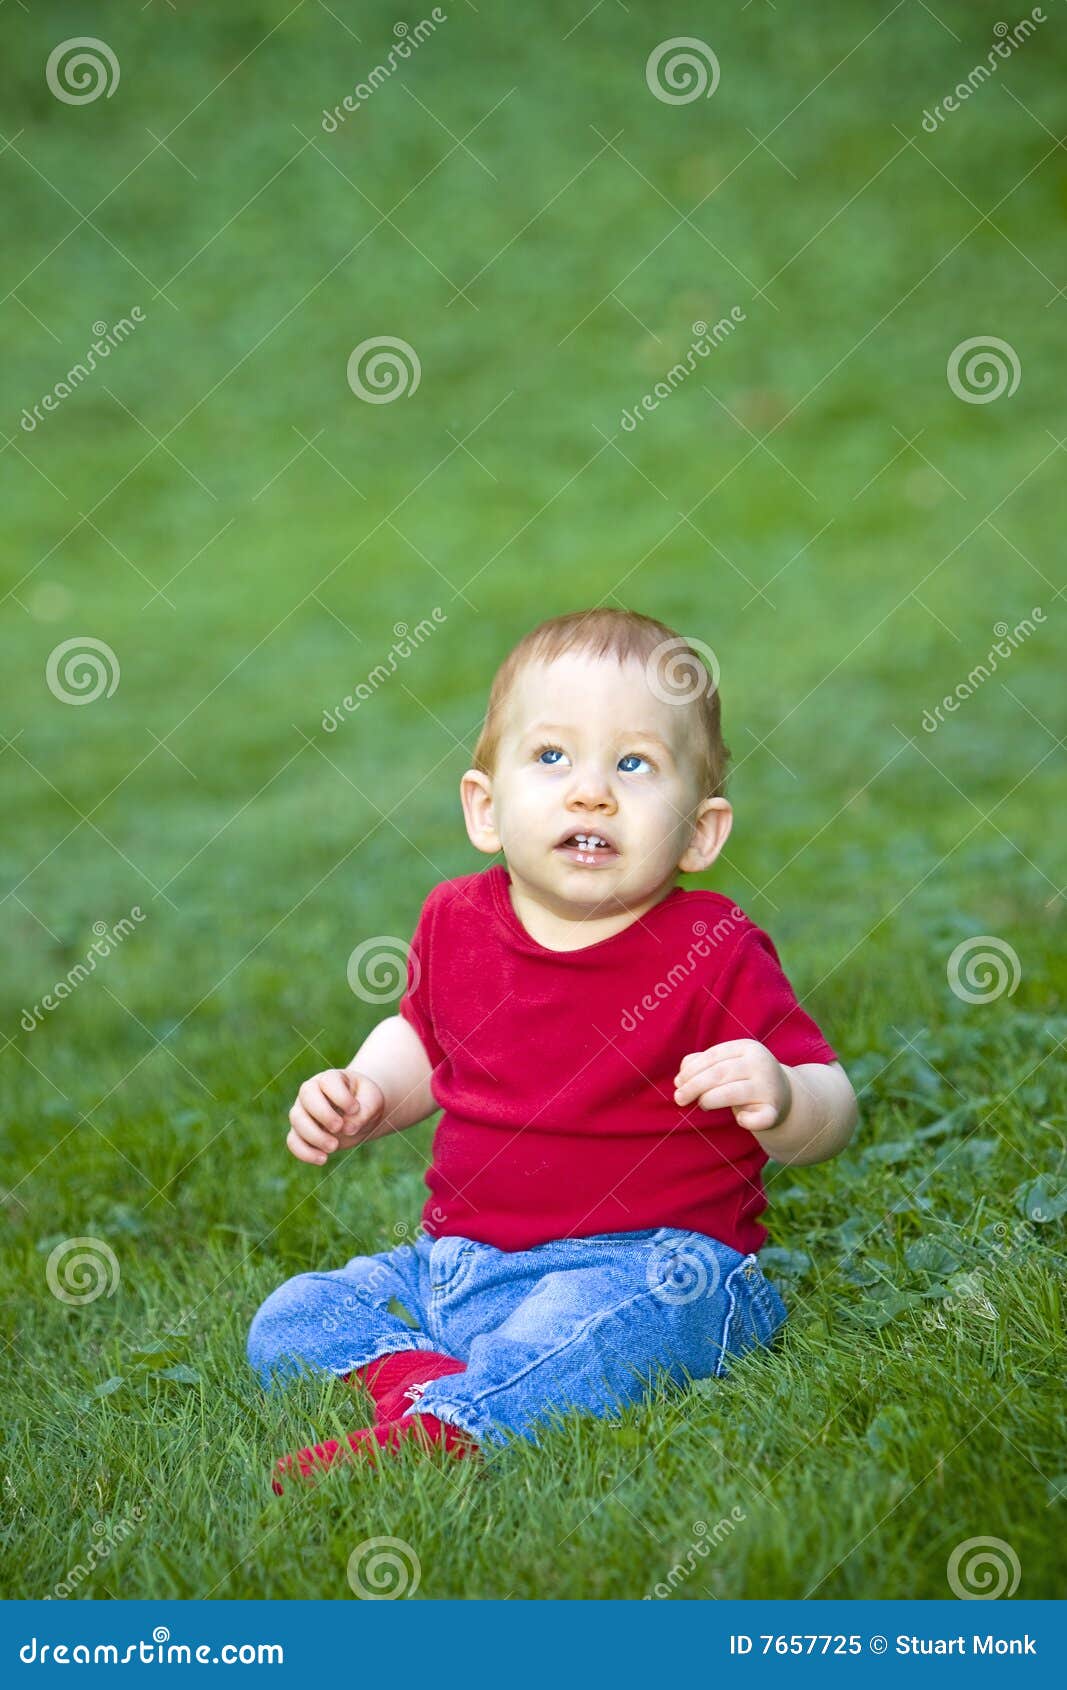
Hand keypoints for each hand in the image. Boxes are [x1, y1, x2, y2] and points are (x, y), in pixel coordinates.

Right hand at [286, 1068, 385, 1164]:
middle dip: (323, 1114)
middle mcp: (311, 1092)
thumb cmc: (365, 1102)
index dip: (340, 1097)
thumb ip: (365, 1111)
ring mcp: (303, 1111)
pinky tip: (323, 1159)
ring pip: (297, 1120)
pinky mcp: (300, 1132)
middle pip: (307, 1097)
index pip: (328, 1082)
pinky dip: (304, 1152)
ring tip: (334, 1147)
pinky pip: (293, 1141)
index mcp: (330, 1079)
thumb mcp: (373, 1101)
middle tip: (339, 1128)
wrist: (359, 1114)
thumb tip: (348, 1129)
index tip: (355, 1109)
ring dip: (314, 1135)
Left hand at [673, 1038, 791, 1133]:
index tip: (678, 1083)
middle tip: (679, 1098)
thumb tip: (680, 1078)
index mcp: (748, 1047)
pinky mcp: (774, 1110)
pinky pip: (761, 1118)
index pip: (713, 1055)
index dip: (692, 1069)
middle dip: (694, 1086)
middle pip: (719, 1073)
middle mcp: (760, 1064)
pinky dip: (748, 1121)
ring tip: (701, 1105)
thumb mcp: (727, 1063)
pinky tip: (740, 1119)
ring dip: (709, 1100)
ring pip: (732, 1093)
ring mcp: (769, 1087)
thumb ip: (701, 1064)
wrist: (782, 1094)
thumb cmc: (743, 1077)